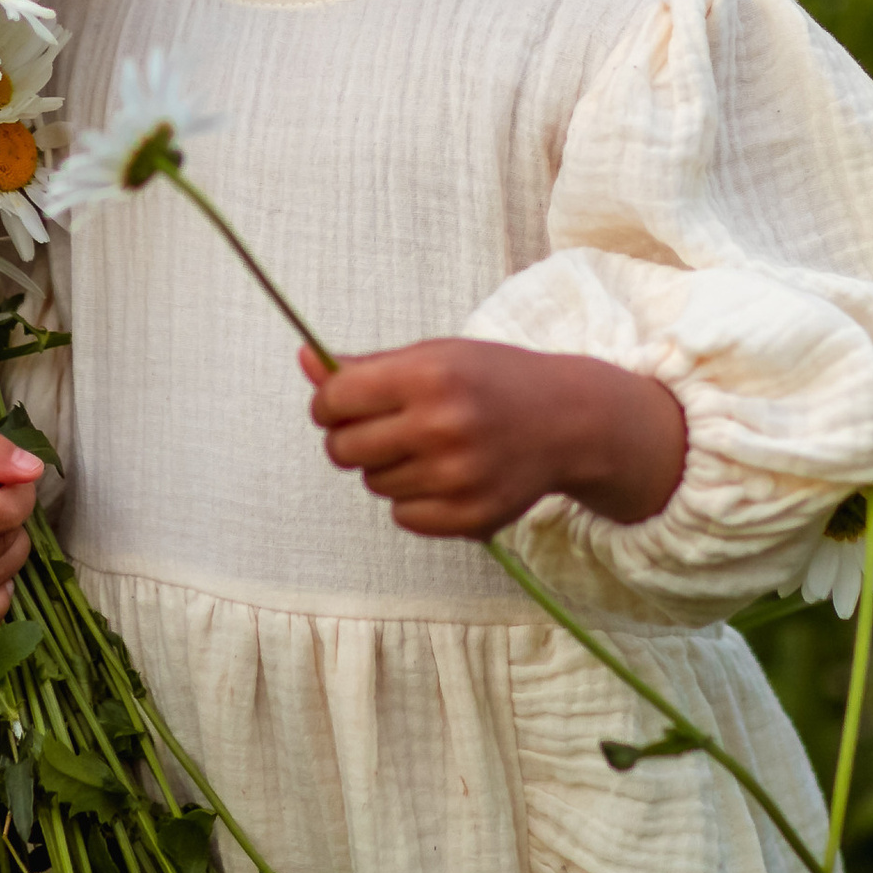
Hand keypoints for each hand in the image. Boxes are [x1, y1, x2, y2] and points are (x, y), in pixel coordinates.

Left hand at [302, 340, 685, 539]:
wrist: (567, 420)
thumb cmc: (490, 379)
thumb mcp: (433, 355)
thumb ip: (367, 365)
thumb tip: (304, 359)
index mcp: (429, 375)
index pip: (336, 399)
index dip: (328, 403)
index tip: (340, 404)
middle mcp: (443, 426)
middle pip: (344, 450)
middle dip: (351, 439)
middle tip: (381, 428)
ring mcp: (458, 477)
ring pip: (374, 484)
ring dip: (387, 468)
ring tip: (427, 447)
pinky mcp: (471, 517)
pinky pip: (404, 517)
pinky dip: (413, 500)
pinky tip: (444, 475)